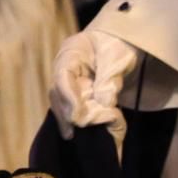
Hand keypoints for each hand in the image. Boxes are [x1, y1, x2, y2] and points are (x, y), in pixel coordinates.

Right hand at [49, 30, 142, 158]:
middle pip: (57, 90)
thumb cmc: (118, 44)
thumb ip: (110, 78)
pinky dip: (70, 117)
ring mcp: (65, 77)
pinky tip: (72, 132)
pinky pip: (66, 104)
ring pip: (59, 100)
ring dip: (65, 117)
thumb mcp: (118, 57)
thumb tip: (104, 103)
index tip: (76, 116)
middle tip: (75, 128)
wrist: (120, 42)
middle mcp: (63, 64)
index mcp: (72, 50)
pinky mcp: (71, 88)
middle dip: (65, 111)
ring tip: (71, 135)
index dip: (68, 97)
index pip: (63, 75)